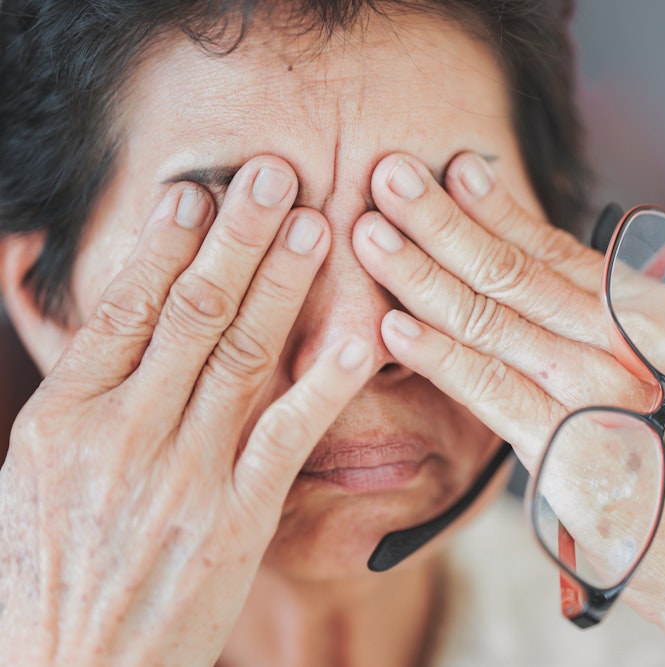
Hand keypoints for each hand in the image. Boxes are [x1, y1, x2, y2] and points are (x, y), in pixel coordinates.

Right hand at [0, 157, 374, 666]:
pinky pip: (288, 434)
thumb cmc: (47, 568)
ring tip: (317, 222)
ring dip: (284, 283)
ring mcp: (184, 474)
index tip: (202, 190)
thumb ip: (64, 378)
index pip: (124, 305)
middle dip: (238, 235)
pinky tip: (361, 336)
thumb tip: (51, 285)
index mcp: (64, 416)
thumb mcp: (25, 465)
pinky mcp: (237, 517)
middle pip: (190, 311)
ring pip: (242, 355)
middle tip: (276, 173)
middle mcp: (124, 433)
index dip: (168, 241)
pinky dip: (326, 380)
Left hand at [352, 152, 664, 664]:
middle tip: (388, 175)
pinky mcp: (569, 450)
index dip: (495, 205)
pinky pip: (493, 392)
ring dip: (423, 274)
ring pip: (494, 319)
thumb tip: (539, 266)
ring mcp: (600, 393)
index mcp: (649, 315)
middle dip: (442, 219)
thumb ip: (603, 321)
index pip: (556, 248)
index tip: (448, 168)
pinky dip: (441, 357)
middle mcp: (627, 342)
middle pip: (515, 269)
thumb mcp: (659, 370)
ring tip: (371, 236)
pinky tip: (394, 328)